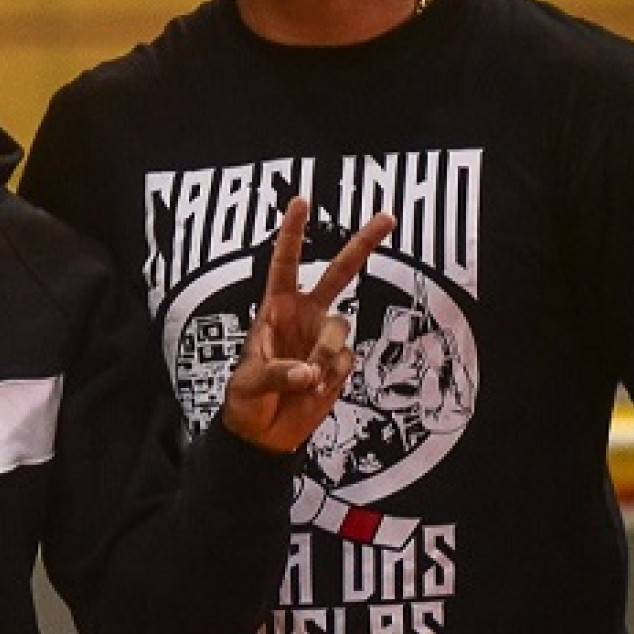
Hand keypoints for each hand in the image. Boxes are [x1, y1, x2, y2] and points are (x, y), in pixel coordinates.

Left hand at [220, 199, 394, 454]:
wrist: (264, 433)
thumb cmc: (246, 398)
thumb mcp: (250, 382)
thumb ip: (279, 373)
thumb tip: (310, 372)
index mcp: (275, 308)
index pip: (284, 262)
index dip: (292, 232)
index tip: (301, 200)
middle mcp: (305, 315)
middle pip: (338, 273)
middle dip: (362, 245)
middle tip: (387, 217)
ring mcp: (324, 338)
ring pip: (340, 328)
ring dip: (324, 353)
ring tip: (304, 378)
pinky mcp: (339, 364)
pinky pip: (345, 361)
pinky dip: (330, 376)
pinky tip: (314, 390)